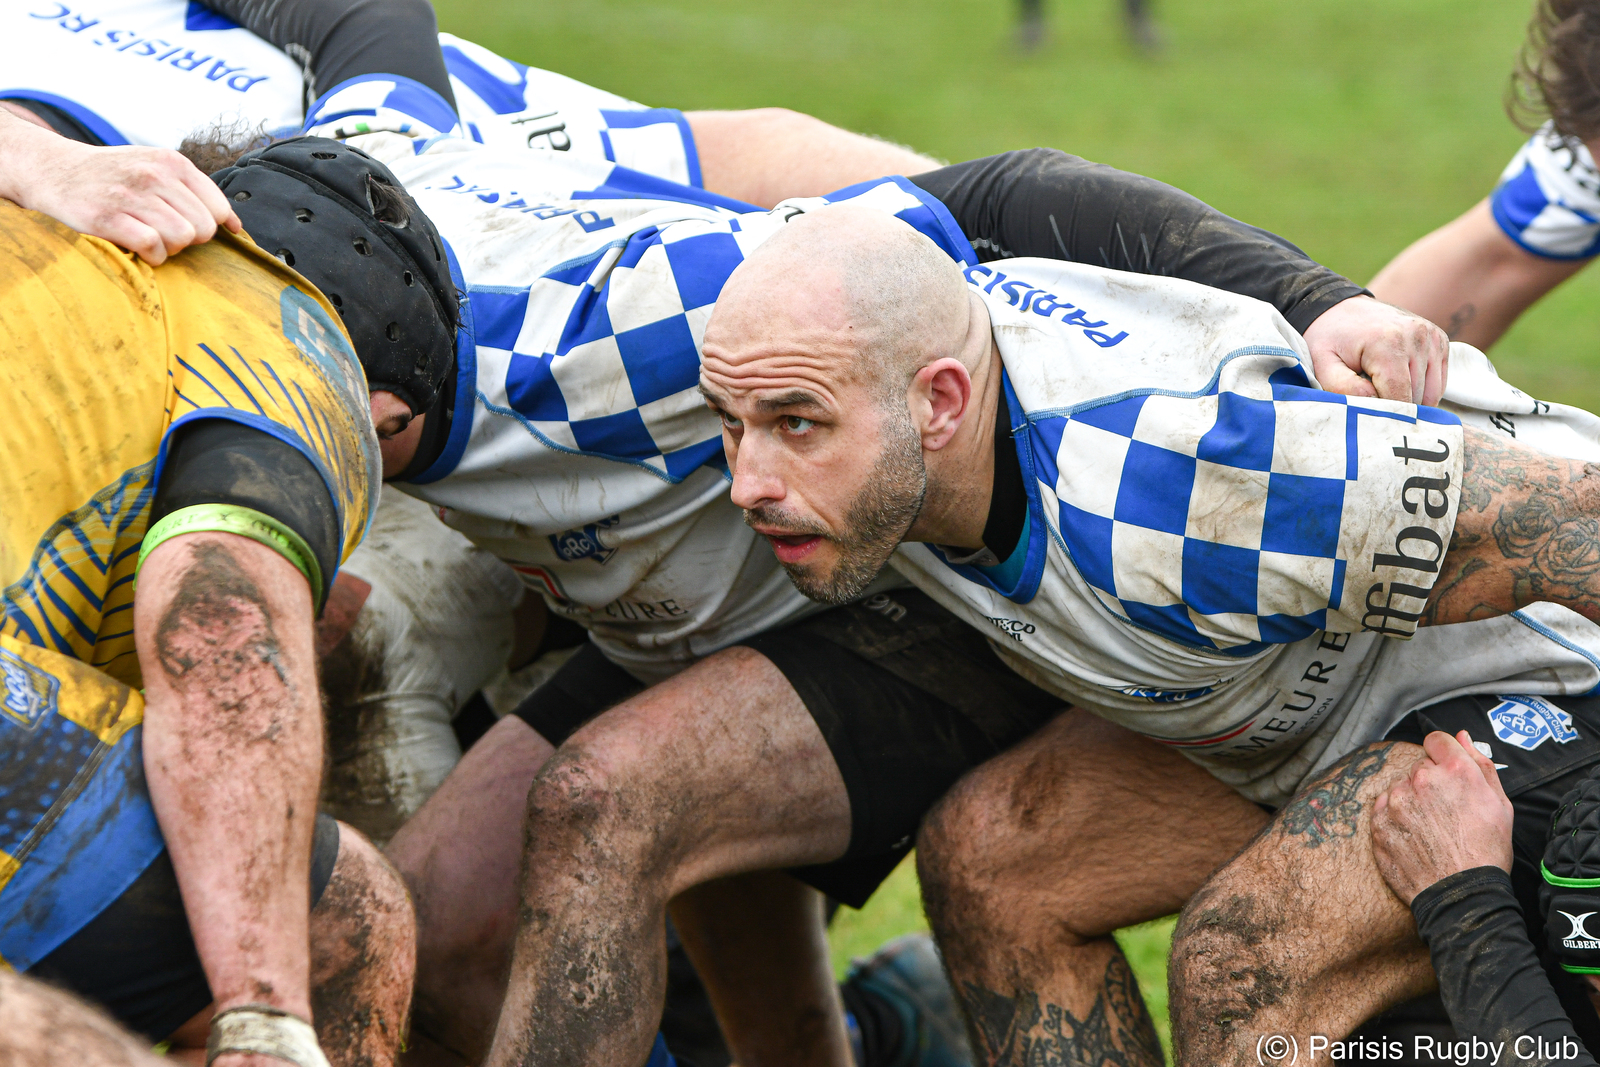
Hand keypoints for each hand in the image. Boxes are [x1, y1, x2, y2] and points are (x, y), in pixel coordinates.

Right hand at [0, 108, 238, 264]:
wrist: (53, 170)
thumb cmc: (112, 175)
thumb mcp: (155, 167)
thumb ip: (196, 192)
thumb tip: (236, 226)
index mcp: (171, 162)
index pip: (218, 208)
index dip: (208, 226)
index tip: (189, 227)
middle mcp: (153, 175)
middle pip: (203, 229)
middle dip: (188, 239)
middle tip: (163, 232)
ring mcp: (129, 195)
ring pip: (181, 239)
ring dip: (169, 248)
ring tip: (149, 237)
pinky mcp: (106, 217)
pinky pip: (153, 248)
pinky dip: (150, 256)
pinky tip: (137, 247)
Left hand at [1302, 295, 1448, 405]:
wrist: (1341, 309)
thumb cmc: (1330, 340)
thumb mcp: (1323, 365)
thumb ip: (1343, 389)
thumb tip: (1375, 405)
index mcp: (1388, 343)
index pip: (1399, 398)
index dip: (1385, 416)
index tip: (1368, 419)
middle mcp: (1416, 336)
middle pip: (1416, 398)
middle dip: (1393, 406)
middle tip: (1369, 395)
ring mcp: (1431, 336)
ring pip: (1430, 394)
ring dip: (1409, 398)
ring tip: (1381, 384)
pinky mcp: (1439, 340)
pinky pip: (1437, 383)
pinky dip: (1420, 389)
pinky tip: (1397, 377)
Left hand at [1371, 729, 1513, 904]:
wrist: (1461, 894)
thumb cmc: (1486, 851)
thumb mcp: (1500, 804)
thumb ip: (1480, 763)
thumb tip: (1461, 737)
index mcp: (1455, 770)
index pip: (1436, 740)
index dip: (1443, 755)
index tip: (1446, 771)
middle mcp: (1421, 779)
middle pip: (1419, 766)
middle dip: (1430, 782)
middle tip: (1446, 812)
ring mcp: (1396, 801)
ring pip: (1400, 787)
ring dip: (1411, 800)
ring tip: (1431, 829)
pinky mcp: (1378, 822)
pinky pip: (1384, 808)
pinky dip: (1395, 818)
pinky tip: (1415, 837)